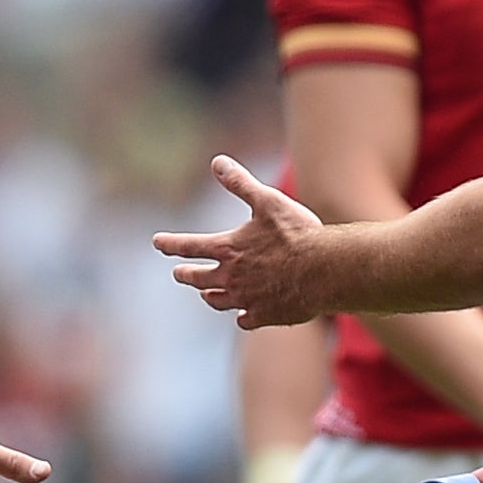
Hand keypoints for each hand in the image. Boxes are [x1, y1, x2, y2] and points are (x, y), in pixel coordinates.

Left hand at [154, 158, 330, 326]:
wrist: (324, 271)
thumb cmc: (298, 234)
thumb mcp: (268, 201)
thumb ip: (241, 183)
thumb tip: (217, 162)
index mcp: (228, 249)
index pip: (189, 246)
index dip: (170, 243)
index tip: (158, 242)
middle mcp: (232, 277)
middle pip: (199, 278)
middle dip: (186, 274)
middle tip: (178, 273)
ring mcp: (247, 299)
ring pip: (219, 301)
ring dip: (210, 296)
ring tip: (207, 295)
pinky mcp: (266, 315)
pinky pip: (246, 320)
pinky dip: (242, 317)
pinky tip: (243, 316)